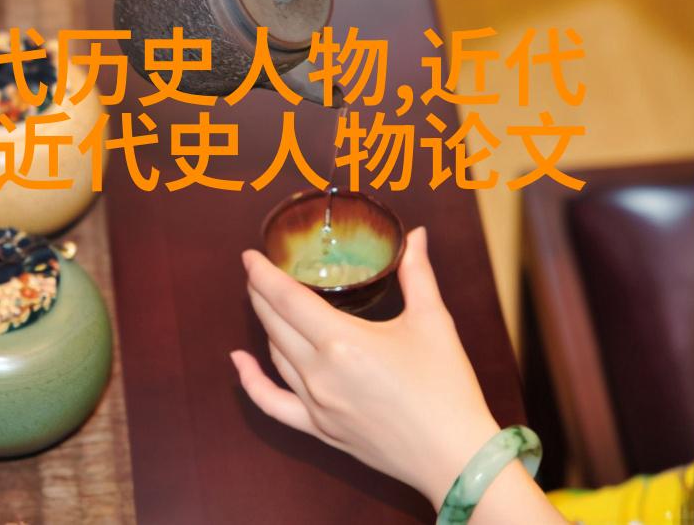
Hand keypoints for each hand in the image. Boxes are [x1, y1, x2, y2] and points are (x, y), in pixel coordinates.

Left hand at [230, 227, 499, 508]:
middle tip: (257, 273)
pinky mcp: (318, 428)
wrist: (455, 456)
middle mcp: (318, 372)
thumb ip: (417, 274)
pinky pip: (272, 403)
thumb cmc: (447, 389)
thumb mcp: (433, 322)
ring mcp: (314, 404)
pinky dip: (251, 381)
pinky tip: (239, 361)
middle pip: (273, 323)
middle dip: (260, 293)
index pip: (285, 298)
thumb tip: (416, 236)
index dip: (262, 274)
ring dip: (265, 325)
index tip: (250, 256)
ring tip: (264, 303)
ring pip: (275, 355)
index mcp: (341, 341)